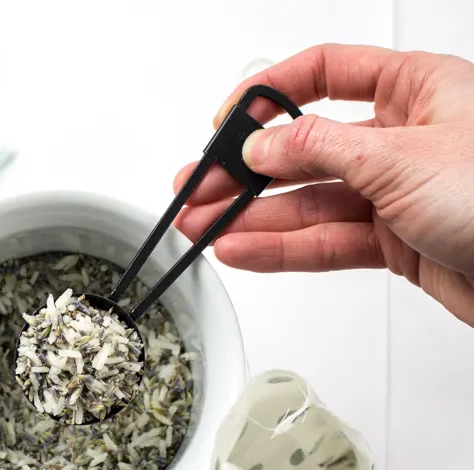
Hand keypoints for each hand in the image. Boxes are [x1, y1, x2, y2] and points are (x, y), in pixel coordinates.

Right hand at [174, 44, 473, 325]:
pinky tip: (245, 251)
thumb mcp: (402, 157)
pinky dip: (283, 249)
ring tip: (205, 229)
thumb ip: (321, 148)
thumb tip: (264, 145)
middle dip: (246, 174)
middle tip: (198, 191)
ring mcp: (394, 194)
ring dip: (253, 219)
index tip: (226, 124)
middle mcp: (401, 140)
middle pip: (304, 150)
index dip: (269, 96)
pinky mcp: (393, 243)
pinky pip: (326, 242)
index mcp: (416, 91)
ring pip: (308, 204)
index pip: (325, 73)